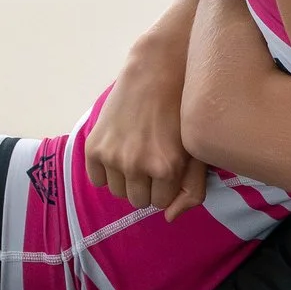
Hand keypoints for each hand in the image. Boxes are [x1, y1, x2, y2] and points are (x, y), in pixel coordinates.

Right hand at [87, 30, 206, 218]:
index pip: (161, 203)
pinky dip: (106, 171)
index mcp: (166, 168)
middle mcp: (137, 165)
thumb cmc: (181, 110)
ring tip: (135, 152)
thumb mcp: (197, 150)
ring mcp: (112, 156)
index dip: (165, 186)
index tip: (167, 166)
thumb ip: (192, 190)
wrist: (155, 71)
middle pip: (138, 201)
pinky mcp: (93, 147)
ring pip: (118, 192)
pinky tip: (118, 149)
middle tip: (151, 159)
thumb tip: (169, 218)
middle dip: (146, 186)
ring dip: (127, 179)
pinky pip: (97, 180)